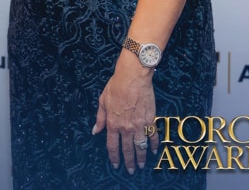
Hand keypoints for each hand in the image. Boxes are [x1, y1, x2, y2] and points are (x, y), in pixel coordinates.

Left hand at [92, 57, 156, 173]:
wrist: (133, 77)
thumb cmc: (116, 86)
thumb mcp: (102, 101)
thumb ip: (100, 119)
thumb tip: (95, 131)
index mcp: (113, 123)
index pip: (112, 145)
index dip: (114, 157)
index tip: (116, 164)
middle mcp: (126, 127)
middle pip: (127, 149)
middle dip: (128, 162)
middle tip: (130, 170)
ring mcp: (139, 124)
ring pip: (140, 146)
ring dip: (141, 157)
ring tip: (140, 165)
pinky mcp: (150, 119)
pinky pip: (153, 136)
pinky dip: (153, 144)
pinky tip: (153, 151)